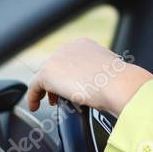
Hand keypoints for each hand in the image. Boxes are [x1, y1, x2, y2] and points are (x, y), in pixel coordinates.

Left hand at [26, 38, 152, 116]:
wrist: (116, 83)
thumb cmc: (119, 82)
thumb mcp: (108, 73)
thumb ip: (98, 73)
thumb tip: (98, 85)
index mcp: (84, 45)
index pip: (67, 59)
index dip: (65, 74)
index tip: (68, 86)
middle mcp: (68, 48)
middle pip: (54, 66)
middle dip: (55, 82)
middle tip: (57, 97)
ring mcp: (57, 59)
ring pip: (44, 76)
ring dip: (46, 90)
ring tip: (50, 102)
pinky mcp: (48, 73)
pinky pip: (34, 86)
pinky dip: (33, 97)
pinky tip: (35, 107)